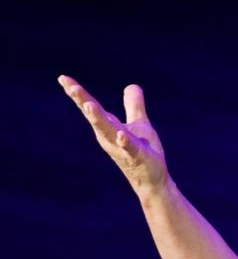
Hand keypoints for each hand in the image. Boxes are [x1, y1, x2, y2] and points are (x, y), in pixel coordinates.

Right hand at [59, 75, 169, 195]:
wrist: (152, 180)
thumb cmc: (143, 152)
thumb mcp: (140, 124)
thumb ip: (134, 106)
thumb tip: (131, 86)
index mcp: (108, 127)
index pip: (91, 107)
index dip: (78, 93)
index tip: (63, 78)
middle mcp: (110, 137)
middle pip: (94, 116)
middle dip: (82, 100)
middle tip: (69, 85)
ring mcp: (122, 147)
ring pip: (107, 131)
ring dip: (98, 118)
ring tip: (89, 104)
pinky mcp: (137, 157)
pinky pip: (129, 148)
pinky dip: (124, 141)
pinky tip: (121, 133)